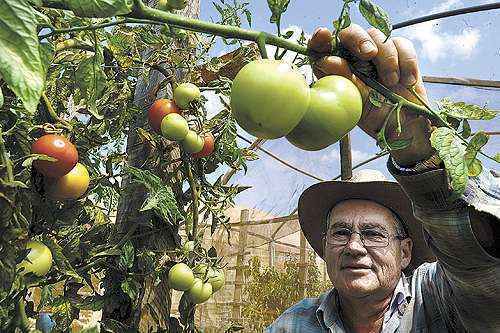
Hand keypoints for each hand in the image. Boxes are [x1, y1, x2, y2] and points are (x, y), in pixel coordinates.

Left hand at [308, 25, 433, 165]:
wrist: (407, 127)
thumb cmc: (376, 118)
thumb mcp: (357, 103)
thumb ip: (345, 80)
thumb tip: (327, 60)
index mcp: (336, 70)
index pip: (321, 48)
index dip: (320, 39)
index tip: (323, 36)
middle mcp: (353, 58)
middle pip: (350, 32)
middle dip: (358, 38)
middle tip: (369, 54)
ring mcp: (376, 54)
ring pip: (377, 35)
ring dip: (387, 58)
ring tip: (391, 82)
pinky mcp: (399, 53)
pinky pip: (401, 44)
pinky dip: (407, 61)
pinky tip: (407, 81)